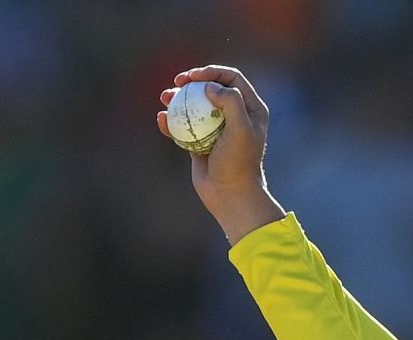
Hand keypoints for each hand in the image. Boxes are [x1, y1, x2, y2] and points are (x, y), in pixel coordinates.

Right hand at [160, 65, 284, 244]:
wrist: (229, 195)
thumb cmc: (238, 163)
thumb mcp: (240, 130)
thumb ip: (231, 102)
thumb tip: (210, 87)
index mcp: (250, 109)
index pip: (231, 79)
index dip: (212, 72)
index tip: (194, 77)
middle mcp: (235, 115)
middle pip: (210, 88)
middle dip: (192, 82)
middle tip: (178, 82)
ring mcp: (216, 128)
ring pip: (194, 106)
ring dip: (178, 99)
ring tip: (165, 97)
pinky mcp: (200, 141)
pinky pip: (184, 126)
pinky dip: (171, 121)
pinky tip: (161, 119)